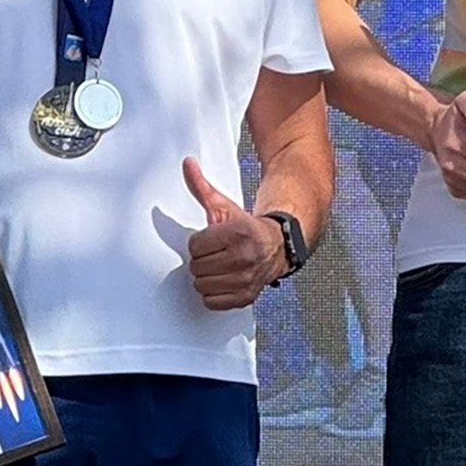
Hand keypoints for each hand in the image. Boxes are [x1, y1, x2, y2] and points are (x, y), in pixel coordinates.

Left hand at [182, 156, 287, 308]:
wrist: (278, 245)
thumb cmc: (247, 227)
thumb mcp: (224, 206)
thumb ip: (201, 187)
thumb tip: (187, 164)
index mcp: (238, 232)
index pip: (195, 246)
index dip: (201, 242)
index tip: (214, 239)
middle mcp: (244, 257)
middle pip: (196, 266)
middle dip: (204, 259)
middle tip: (218, 253)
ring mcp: (246, 279)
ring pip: (202, 285)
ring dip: (208, 276)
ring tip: (222, 266)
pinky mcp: (246, 296)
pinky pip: (212, 301)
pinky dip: (215, 294)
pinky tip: (225, 280)